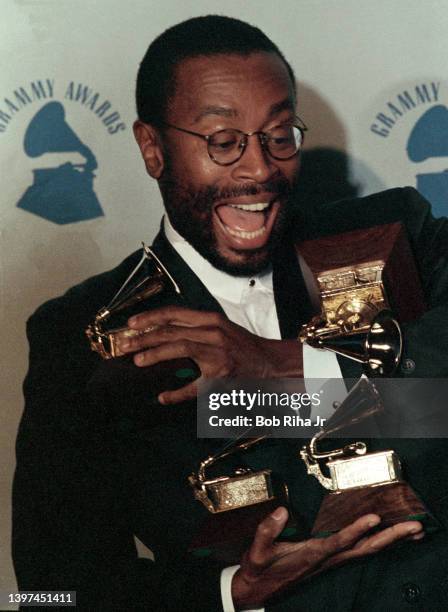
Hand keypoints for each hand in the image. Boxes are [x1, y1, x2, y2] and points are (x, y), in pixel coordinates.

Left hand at [118, 306, 302, 403]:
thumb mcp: (220, 330)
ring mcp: (217, 352)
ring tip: (137, 360)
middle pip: (171, 330)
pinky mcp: (222, 375)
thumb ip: (194, 329)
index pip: (174, 313)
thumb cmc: (243, 347)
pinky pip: (194, 385)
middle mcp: (213, 331)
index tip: (130, 324)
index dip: (149, 317)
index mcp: (210, 319)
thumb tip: (163, 333)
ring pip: (179, 347)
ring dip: (154, 354)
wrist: (273, 363)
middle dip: (143, 337)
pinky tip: (163, 396)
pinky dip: (177, 392)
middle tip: (123, 344)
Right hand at [232, 507, 423, 608]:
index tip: (375, 518)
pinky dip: (378, 543)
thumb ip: (267, 530)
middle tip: (415, 527)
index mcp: (311, 555)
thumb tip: (281, 511)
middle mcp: (326, 560)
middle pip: (365, 549)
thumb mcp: (256, 550)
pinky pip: (360, 552)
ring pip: (367, 552)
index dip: (357, 530)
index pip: (339, 541)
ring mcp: (330, 562)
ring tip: (413, 531)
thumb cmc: (258, 568)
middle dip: (391, 537)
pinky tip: (388, 538)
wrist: (256, 590)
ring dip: (391, 541)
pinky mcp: (330, 561)